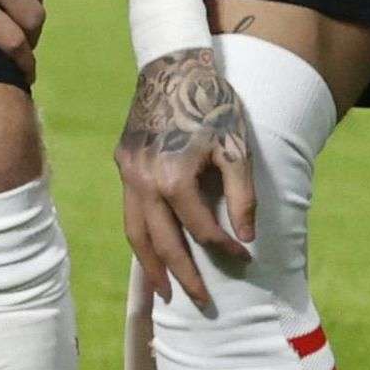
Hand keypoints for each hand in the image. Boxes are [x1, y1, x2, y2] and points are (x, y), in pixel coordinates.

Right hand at [116, 44, 263, 310]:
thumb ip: (242, 197)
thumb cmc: (212, 105)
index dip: (226, 249)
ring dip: (150, 265)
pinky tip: (150, 249)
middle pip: (161, 242)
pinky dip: (140, 236)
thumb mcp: (237, 149)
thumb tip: (245, 238)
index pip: (201, 231)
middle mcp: (144, 181)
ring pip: (134, 230)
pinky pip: (129, 209)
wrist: (172, 66)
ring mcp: (128, 172)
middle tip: (199, 304)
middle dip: (182, 276)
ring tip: (164, 292)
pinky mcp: (123, 161)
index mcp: (174, 178)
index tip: (245, 259)